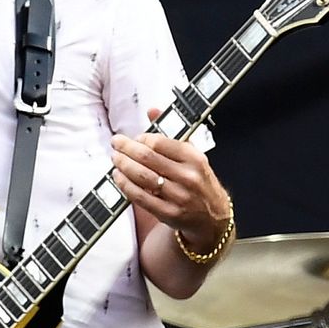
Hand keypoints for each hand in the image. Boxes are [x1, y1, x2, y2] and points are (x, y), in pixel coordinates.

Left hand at [110, 108, 232, 249]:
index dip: (142, 138)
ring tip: (115, 159)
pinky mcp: (169, 213)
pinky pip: (141, 197)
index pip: (160, 142)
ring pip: (142, 177)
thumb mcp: (193, 154)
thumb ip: (172, 133)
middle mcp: (188, 177)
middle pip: (148, 158)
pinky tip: (118, 177)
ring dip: (123, 166)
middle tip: (116, 144)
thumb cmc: (199, 182)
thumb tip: (152, 111)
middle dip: (126, 149)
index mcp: (194, 158)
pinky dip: (126, 185)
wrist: (213, 217)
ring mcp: (179, 197)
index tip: (135, 138)